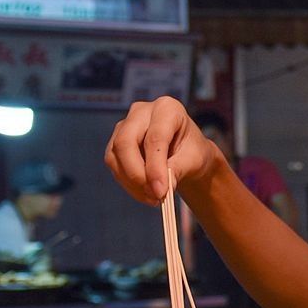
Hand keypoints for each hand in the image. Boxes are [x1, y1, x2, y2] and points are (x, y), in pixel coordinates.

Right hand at [104, 96, 223, 204]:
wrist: (186, 154)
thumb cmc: (192, 152)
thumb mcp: (194, 160)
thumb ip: (178, 170)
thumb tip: (161, 189)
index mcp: (167, 108)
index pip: (155, 137)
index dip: (155, 167)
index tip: (161, 192)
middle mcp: (141, 111)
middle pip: (126, 141)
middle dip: (137, 174)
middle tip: (153, 196)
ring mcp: (125, 125)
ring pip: (116, 155)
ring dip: (131, 182)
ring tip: (153, 199)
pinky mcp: (115, 142)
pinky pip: (114, 164)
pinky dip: (127, 183)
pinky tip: (144, 193)